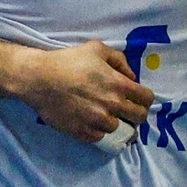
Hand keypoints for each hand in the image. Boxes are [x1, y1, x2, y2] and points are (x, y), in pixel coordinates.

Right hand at [11, 41, 154, 143]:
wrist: (39, 79)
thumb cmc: (68, 61)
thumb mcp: (97, 49)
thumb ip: (120, 60)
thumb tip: (132, 76)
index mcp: (119, 85)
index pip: (147, 99)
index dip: (145, 99)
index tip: (138, 99)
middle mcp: (112, 105)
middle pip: (139, 118)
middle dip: (136, 114)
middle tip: (127, 110)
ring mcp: (97, 121)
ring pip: (119, 129)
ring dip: (116, 122)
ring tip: (105, 115)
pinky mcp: (83, 132)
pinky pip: (101, 137)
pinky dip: (99, 131)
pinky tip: (92, 121)